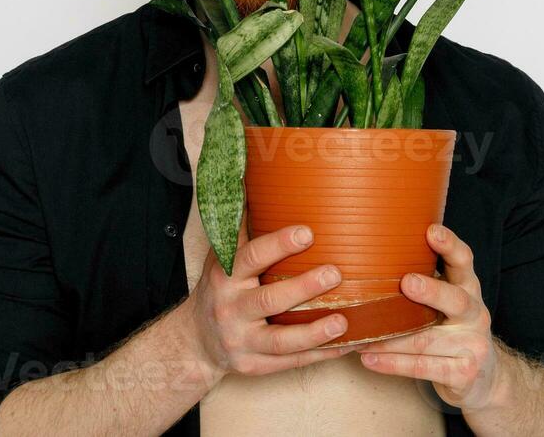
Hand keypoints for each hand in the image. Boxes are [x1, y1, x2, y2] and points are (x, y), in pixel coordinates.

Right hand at [182, 213, 356, 382]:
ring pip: (281, 340)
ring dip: (315, 331)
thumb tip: (251, 177)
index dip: (278, 245)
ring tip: (345, 320)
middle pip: (268, 300)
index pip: (250, 258)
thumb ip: (240, 226)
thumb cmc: (220, 289)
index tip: (307, 232)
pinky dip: (321, 355)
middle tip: (335, 273)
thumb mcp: (221, 257)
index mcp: (225, 277)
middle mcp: (231, 309)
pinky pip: (291, 363)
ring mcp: (242, 341)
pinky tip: (347, 345)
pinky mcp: (255, 366)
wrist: (196, 340)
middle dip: (302, 288)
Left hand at [356, 223, 502, 410]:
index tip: (431, 231)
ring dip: (391, 338)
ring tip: (363, 335)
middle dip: (431, 291)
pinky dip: (393, 364)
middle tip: (407, 282)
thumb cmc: (453, 330)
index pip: (464, 261)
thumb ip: (425, 279)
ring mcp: (472, 345)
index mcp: (469, 288)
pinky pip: (423, 367)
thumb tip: (373, 253)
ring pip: (427, 339)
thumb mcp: (448, 301)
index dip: (450, 245)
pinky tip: (369, 359)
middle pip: (455, 300)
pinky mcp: (463, 373)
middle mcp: (475, 314)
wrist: (485, 378)